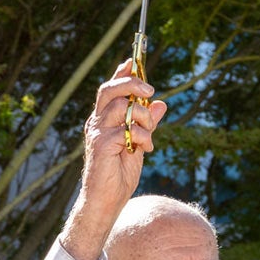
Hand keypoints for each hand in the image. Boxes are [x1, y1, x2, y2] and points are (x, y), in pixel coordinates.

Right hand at [64, 59, 170, 259]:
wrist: (106, 201)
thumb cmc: (119, 174)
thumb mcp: (139, 143)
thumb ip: (148, 123)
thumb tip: (162, 103)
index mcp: (105, 119)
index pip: (111, 88)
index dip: (122, 71)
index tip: (134, 59)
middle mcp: (97, 122)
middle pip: (110, 89)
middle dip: (132, 83)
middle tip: (150, 90)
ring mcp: (97, 133)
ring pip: (122, 106)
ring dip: (143, 117)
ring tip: (150, 135)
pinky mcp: (101, 145)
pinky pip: (126, 130)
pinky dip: (142, 137)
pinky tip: (145, 150)